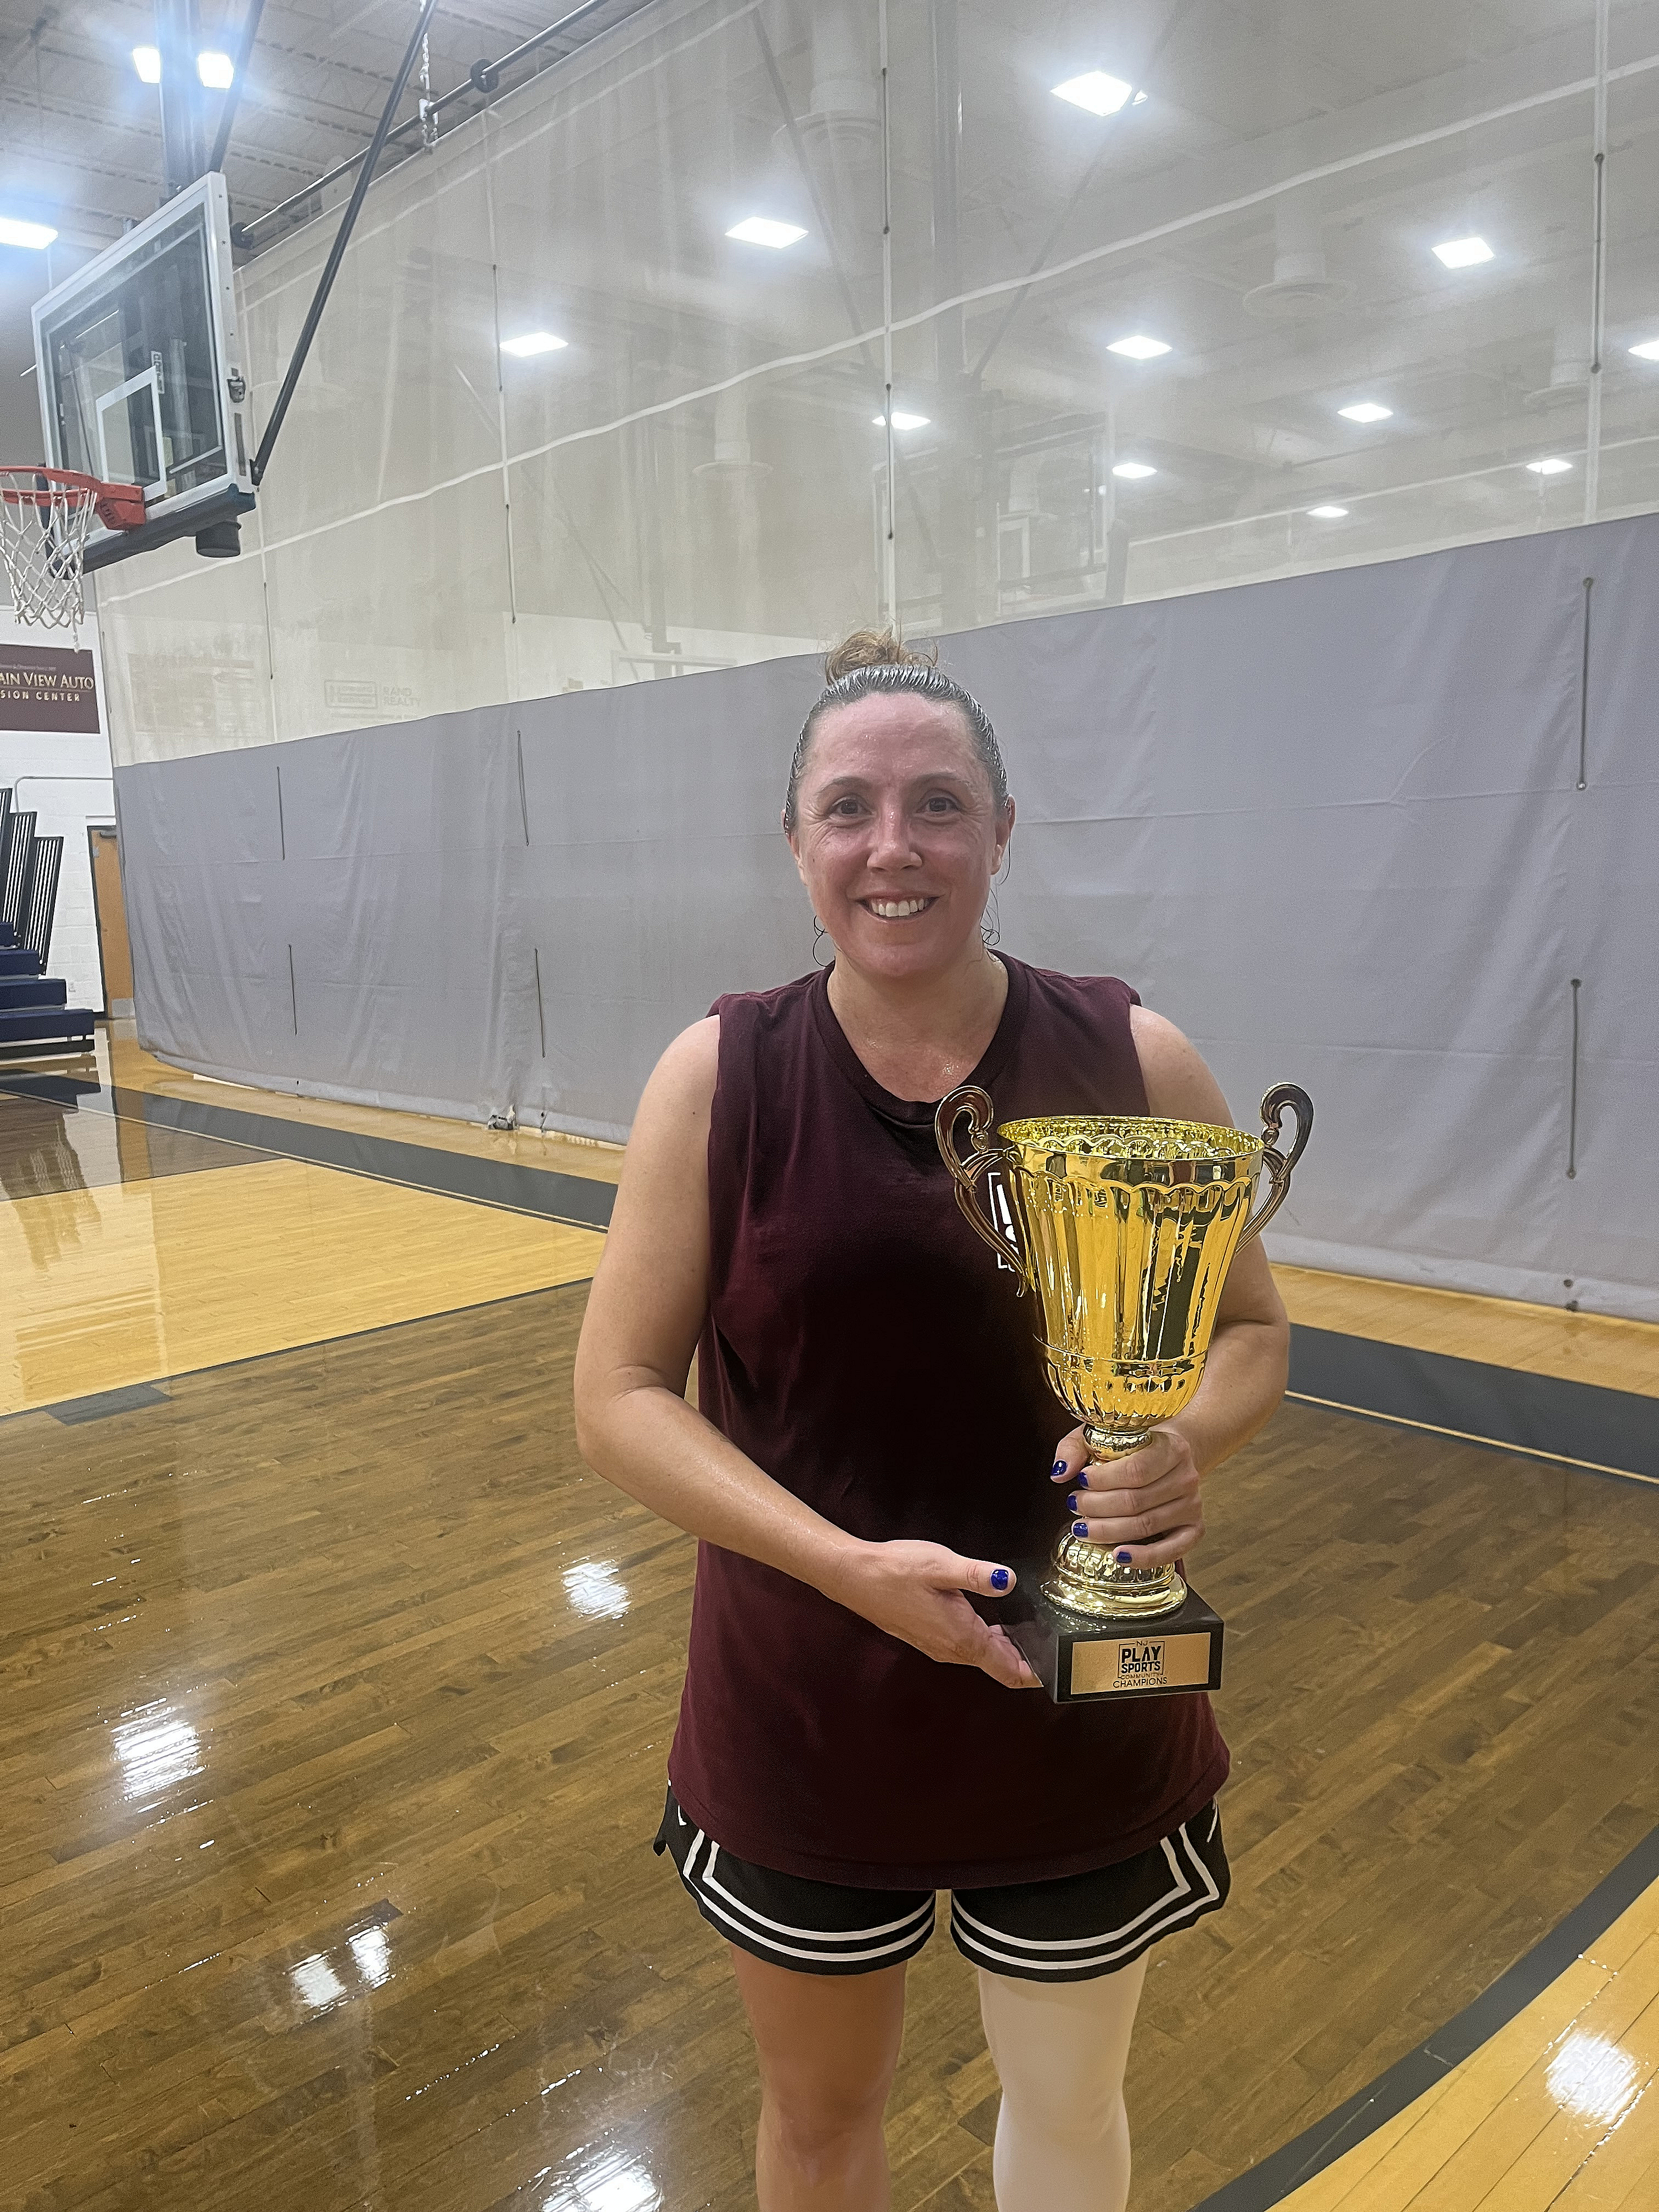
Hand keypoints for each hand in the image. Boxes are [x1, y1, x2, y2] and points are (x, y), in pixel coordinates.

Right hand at [822, 1541, 1039, 1690]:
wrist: (852, 1576)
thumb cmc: (895, 1570)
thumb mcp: (941, 1566)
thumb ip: (979, 1575)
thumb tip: (1010, 1581)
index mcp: (963, 1638)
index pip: (1008, 1671)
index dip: (1036, 1673)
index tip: (1059, 1666)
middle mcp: (952, 1650)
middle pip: (998, 1665)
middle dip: (1026, 1658)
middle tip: (1053, 1640)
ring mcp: (938, 1646)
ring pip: (981, 1655)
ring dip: (1005, 1648)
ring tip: (1029, 1629)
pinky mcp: (927, 1636)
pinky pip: (965, 1646)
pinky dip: (986, 1639)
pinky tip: (991, 1619)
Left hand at [1049, 1425, 1204, 1568]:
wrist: (1173, 1453)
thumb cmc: (1137, 1445)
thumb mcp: (1104, 1434)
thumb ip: (1076, 1448)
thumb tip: (1060, 1474)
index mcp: (1171, 1448)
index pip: (1135, 1470)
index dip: (1103, 1480)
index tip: (1081, 1480)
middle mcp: (1186, 1477)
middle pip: (1136, 1501)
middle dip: (1097, 1507)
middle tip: (1075, 1505)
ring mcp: (1192, 1504)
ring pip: (1146, 1525)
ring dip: (1109, 1531)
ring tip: (1083, 1527)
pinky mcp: (1194, 1528)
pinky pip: (1171, 1550)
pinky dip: (1144, 1557)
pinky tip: (1119, 1556)